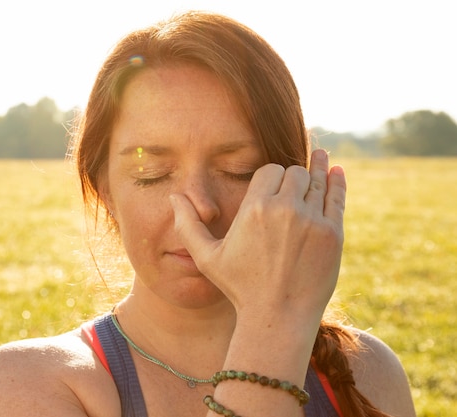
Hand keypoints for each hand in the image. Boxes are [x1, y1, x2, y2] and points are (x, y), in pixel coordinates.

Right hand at [170, 149, 345, 329]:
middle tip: (293, 181)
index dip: (270, 176)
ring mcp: (313, 221)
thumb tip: (174, 196)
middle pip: (294, 172)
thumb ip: (188, 224)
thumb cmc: (239, 287)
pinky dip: (336, 182)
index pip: (269, 170)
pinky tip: (337, 172)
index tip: (270, 185)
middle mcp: (286, 209)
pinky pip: (336, 197)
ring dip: (318, 170)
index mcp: (255, 208)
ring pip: (317, 180)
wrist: (278, 317)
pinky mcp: (333, 234)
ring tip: (322, 156)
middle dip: (291, 176)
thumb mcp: (206, 257)